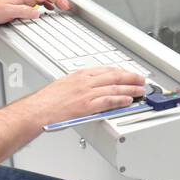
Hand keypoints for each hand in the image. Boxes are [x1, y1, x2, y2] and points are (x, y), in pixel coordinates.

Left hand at [0, 0, 71, 25]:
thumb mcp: (9, 11)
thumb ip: (24, 12)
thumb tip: (38, 13)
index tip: (65, 5)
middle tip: (67, 7)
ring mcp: (23, 0)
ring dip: (53, 2)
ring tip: (60, 8)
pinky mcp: (21, 5)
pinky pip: (37, 3)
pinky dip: (45, 5)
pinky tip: (46, 10)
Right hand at [23, 68, 146, 126]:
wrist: (38, 110)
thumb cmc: (47, 100)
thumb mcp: (64, 84)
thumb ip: (79, 84)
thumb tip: (89, 87)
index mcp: (80, 75)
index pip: (106, 69)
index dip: (121, 71)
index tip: (128, 73)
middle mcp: (85, 82)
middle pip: (114, 76)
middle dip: (130, 77)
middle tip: (141, 79)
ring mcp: (87, 93)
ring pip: (114, 87)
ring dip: (130, 88)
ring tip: (140, 90)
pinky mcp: (87, 106)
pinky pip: (108, 101)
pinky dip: (120, 100)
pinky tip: (128, 100)